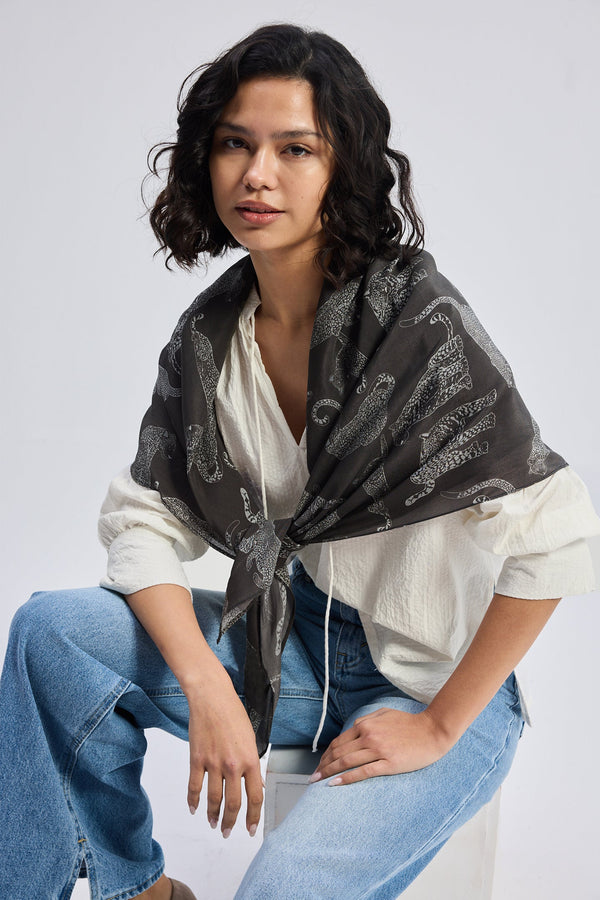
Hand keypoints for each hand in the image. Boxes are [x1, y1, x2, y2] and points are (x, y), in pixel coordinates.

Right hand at [185, 673, 262, 837]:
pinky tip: (194, 809)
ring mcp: (213, 763)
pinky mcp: (196, 759)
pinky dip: (193, 801)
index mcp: (250, 759)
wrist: (212, 697)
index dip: (254, 817)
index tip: (252, 828)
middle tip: (229, 832)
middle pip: (233, 803)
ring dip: (214, 815)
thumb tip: (257, 785)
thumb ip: (253, 763)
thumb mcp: (251, 738)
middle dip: (232, 822)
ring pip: (214, 799)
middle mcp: (233, 764)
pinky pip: (194, 786)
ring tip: (214, 824)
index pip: (256, 796)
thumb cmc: (233, 713)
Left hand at [310, 707, 453, 785]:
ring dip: (329, 772)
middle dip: (323, 765)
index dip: (326, 754)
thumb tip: (353, 729)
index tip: (319, 764)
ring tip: (318, 781)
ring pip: (346, 761)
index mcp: (366, 724)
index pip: (339, 741)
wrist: (432, 731)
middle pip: (338, 752)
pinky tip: (335, 784)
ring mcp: (378, 749)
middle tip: (313, 776)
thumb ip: (368, 721)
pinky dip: (346, 778)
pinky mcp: (388, 763)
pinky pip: (362, 772)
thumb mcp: (385, 714)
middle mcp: (368, 735)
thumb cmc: (410, 723)